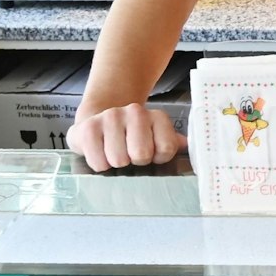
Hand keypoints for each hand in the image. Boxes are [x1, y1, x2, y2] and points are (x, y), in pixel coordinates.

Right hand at [68, 104, 185, 171]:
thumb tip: (186, 145)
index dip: (158, 158)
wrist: (97, 124)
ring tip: (113, 152)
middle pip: (141, 154)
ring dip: (116, 162)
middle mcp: (135, 112)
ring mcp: (111, 117)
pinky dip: (99, 164)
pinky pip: (99, 162)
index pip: (166, 147)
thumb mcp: (155, 139)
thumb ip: (172, 143)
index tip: (152, 154)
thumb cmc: (130, 138)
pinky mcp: (89, 127)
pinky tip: (100, 153)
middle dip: (135, 161)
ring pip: (119, 159)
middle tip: (130, 154)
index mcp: (157, 117)